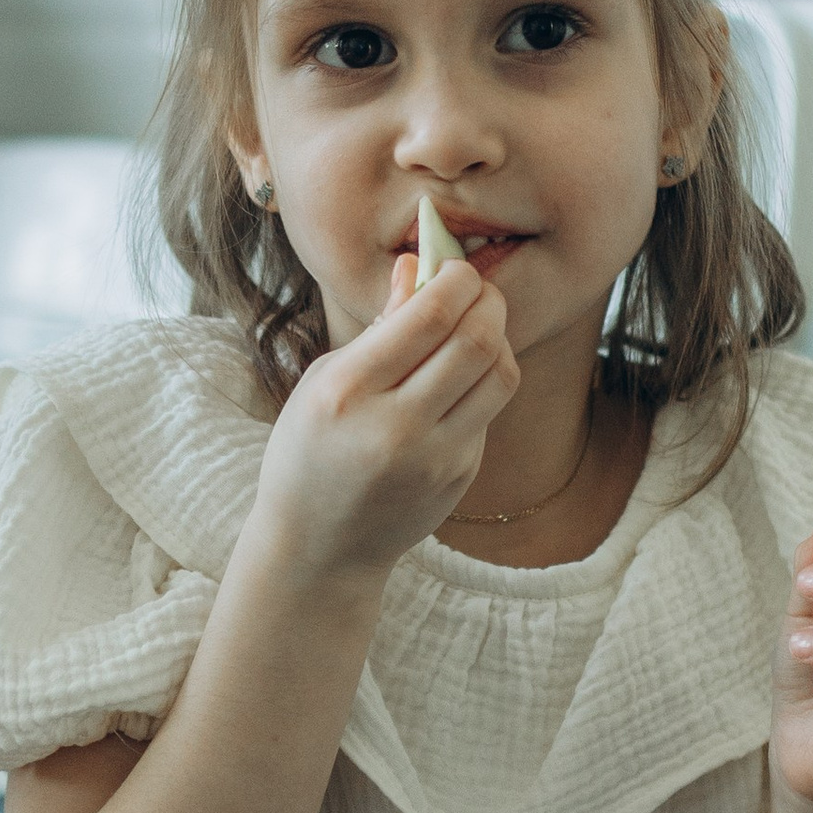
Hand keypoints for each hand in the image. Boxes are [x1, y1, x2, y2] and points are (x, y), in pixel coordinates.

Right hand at [249, 251, 520, 585]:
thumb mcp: (324, 381)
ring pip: (501, 375)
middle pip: (476, 341)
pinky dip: (484, 379)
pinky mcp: (460, 474)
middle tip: (477, 289)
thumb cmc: (311, 450)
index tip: (455, 268)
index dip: (457, 279)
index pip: (429, 317)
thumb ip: (378, 327)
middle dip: (487, 300)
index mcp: (348, 393)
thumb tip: (419, 267)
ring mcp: (435, 457)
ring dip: (498, 337)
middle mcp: (395, 427)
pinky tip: (460, 374)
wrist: (320, 546)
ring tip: (476, 326)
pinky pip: (489, 409)